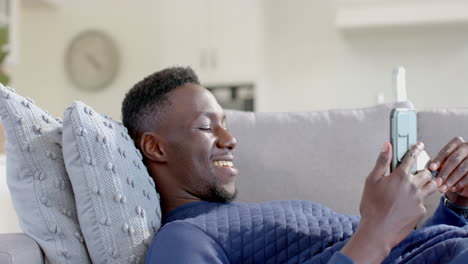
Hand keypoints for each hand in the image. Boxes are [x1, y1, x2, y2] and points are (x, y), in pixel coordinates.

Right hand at [342, 142, 437, 263]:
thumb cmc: (372, 206)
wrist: (378, 230)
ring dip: (428, 184)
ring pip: (431, 187)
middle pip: (426, 173)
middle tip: (418, 172)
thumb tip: (386, 145)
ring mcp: (419, 199)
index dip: (416, 150)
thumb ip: (382, 162)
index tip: (420, 146)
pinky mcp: (420, 211)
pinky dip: (419, 201)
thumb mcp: (372, 181)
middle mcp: (413, 186)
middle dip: (424, 170)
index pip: (411, 158)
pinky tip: (408, 205)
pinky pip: (424, 202)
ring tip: (420, 186)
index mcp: (400, 176)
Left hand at [429, 136, 467, 205]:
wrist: (462, 179)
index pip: (447, 150)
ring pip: (462, 169)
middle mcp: (467, 147)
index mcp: (457, 143)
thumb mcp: (443, 164)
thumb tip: (428, 170)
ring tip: (442, 188)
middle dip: (444, 172)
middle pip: (454, 159)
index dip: (438, 160)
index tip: (431, 168)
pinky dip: (460, 184)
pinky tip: (452, 189)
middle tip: (437, 182)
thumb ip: (437, 164)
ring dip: (451, 180)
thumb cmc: (449, 169)